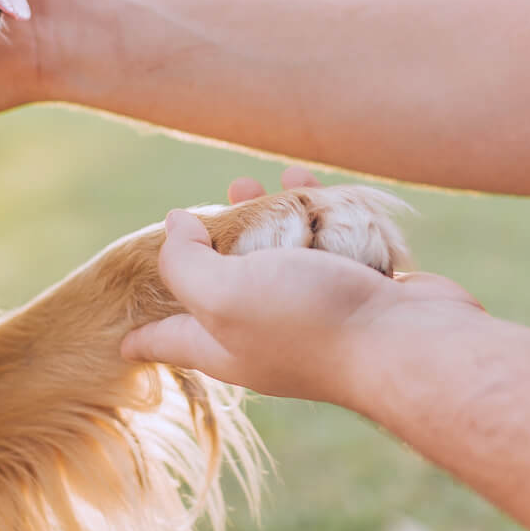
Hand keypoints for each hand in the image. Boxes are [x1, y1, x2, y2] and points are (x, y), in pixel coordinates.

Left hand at [123, 172, 483, 405]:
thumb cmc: (309, 321)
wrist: (407, 342)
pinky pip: (325, 243)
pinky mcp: (356, 287)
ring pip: (276, 258)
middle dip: (206, 250)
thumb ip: (186, 261)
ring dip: (261, 217)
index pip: (169, 344)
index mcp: (224, 347)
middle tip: (197, 215)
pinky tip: (306, 183)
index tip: (121, 343)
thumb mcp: (222, 293)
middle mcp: (265, 333)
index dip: (142, 339)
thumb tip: (175, 226)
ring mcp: (314, 311)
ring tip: (249, 184)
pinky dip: (313, 211)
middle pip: (222, 290)